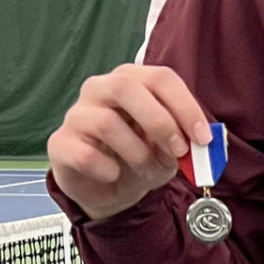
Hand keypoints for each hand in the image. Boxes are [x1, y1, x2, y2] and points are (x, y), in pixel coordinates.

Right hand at [48, 63, 209, 221]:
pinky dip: (107, 170)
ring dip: (137, 154)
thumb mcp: (170, 149)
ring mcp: (77, 114)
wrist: (106, 186)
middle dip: (159, 121)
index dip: (185, 106)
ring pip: (106, 123)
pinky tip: (113, 174)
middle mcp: (100, 89)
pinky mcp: (60, 144)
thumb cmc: (140, 156)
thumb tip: (197, 145)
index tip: (202, 138)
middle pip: (126, 87)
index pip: (160, 77)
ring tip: (146, 171)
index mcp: (132, 81)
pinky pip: (85, 155)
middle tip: (178, 151)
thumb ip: (184, 142)